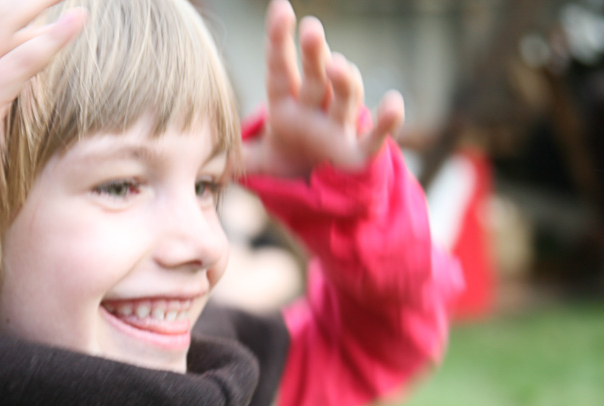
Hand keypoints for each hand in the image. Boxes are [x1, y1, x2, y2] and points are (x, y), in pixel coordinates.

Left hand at [242, 0, 404, 178]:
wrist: (317, 189)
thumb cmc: (287, 161)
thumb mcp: (257, 161)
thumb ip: (237, 156)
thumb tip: (208, 160)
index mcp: (285, 105)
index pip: (280, 69)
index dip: (279, 40)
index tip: (280, 8)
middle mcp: (314, 108)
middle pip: (314, 75)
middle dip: (314, 53)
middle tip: (310, 28)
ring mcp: (338, 127)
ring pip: (344, 97)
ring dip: (344, 81)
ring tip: (338, 65)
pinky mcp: (359, 153)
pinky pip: (376, 136)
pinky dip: (387, 121)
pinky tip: (395, 103)